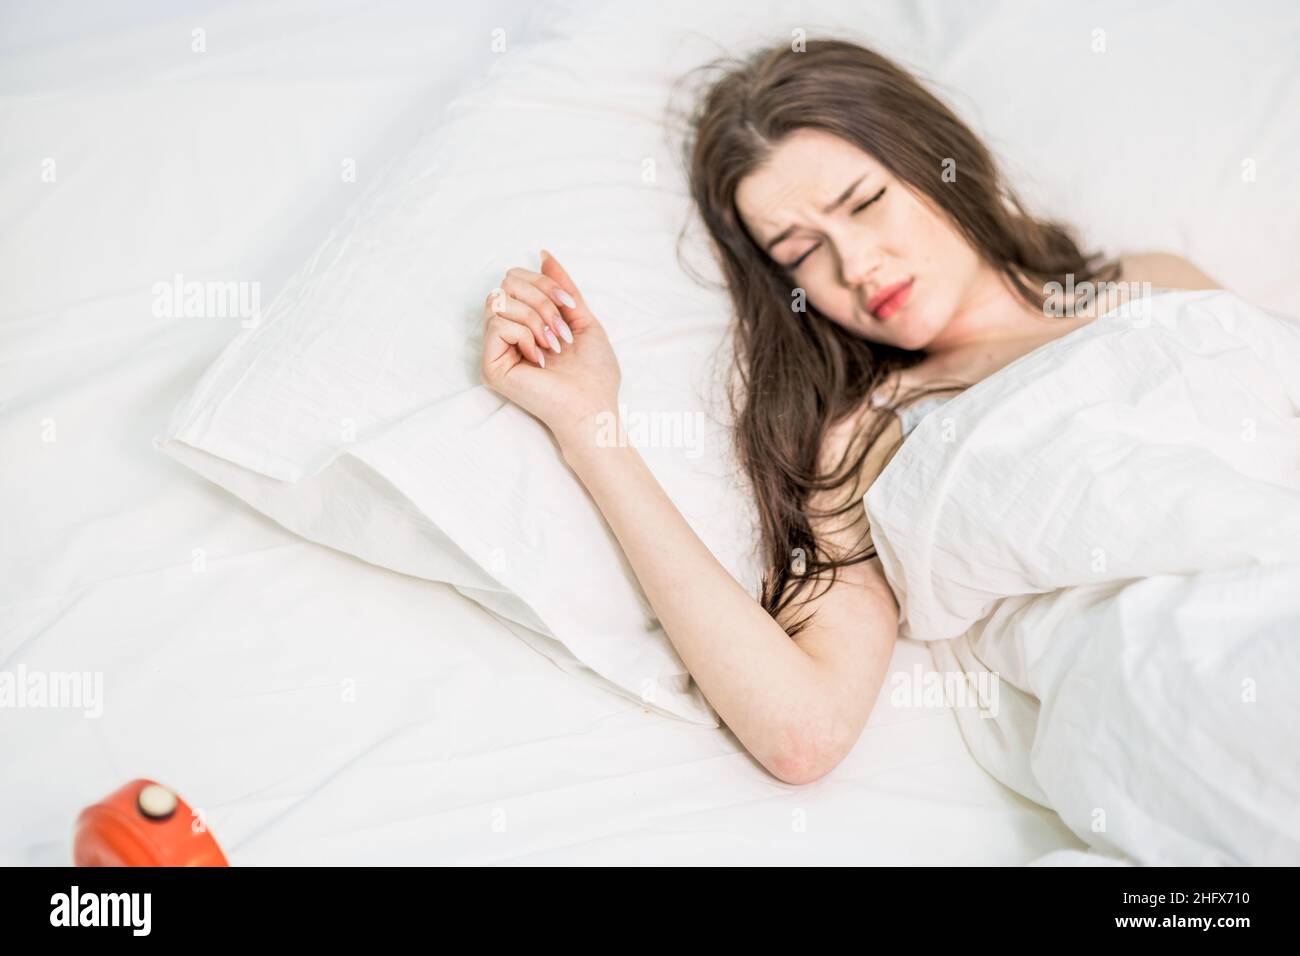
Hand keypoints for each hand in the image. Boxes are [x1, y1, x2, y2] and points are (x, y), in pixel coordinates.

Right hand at [480, 250, 621, 443]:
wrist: (593, 406)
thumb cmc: (593, 372)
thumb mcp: (581, 317)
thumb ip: (561, 287)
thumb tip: (544, 256)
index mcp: (525, 321)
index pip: (517, 278)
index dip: (544, 283)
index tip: (570, 306)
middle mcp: (506, 333)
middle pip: (507, 282)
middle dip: (541, 299)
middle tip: (560, 330)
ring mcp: (496, 350)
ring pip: (500, 299)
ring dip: (536, 318)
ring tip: (553, 345)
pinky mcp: (490, 365)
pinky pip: (497, 324)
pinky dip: (525, 335)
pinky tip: (539, 358)